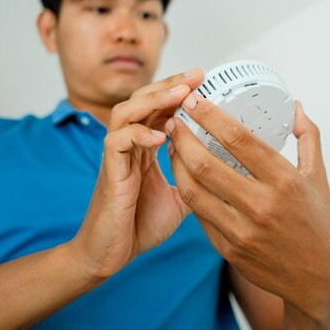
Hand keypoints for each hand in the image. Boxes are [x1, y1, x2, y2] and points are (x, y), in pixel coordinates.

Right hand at [69, 69, 203, 280]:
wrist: (110, 254)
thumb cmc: (138, 225)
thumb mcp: (179, 199)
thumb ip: (193, 180)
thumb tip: (220, 173)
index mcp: (145, 148)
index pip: (159, 107)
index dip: (179, 91)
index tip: (203, 80)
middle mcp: (130, 145)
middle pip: (143, 99)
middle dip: (170, 84)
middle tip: (197, 75)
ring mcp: (117, 156)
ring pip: (127, 111)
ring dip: (154, 100)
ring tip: (180, 94)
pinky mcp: (109, 171)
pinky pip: (117, 142)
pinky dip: (138, 134)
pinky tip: (160, 136)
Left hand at [165, 94, 329, 319]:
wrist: (317, 280)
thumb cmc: (318, 224)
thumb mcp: (318, 177)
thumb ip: (308, 138)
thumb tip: (297, 107)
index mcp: (284, 181)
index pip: (239, 140)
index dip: (211, 116)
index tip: (194, 100)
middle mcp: (261, 205)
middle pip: (206, 163)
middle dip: (183, 137)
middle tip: (175, 121)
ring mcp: (241, 230)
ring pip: (193, 190)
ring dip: (177, 163)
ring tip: (173, 145)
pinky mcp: (228, 248)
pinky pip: (198, 214)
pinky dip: (187, 190)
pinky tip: (183, 175)